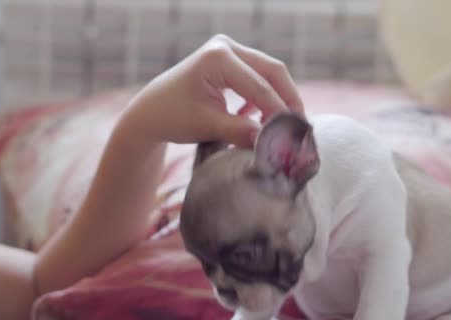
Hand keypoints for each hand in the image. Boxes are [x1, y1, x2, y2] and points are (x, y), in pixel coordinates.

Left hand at [122, 34, 303, 147]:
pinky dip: (266, 96)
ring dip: (278, 97)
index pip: (259, 86)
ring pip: (268, 72)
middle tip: (299, 126)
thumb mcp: (207, 126)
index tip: (293, 134)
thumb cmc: (173, 117)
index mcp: (217, 57)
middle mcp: (225, 46)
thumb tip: (271, 141)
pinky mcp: (230, 61)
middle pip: (272, 71)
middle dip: (287, 98)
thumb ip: (241, 131)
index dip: (279, 111)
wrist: (151, 112)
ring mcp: (228, 50)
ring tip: (285, 125)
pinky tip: (264, 118)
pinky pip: (258, 76)